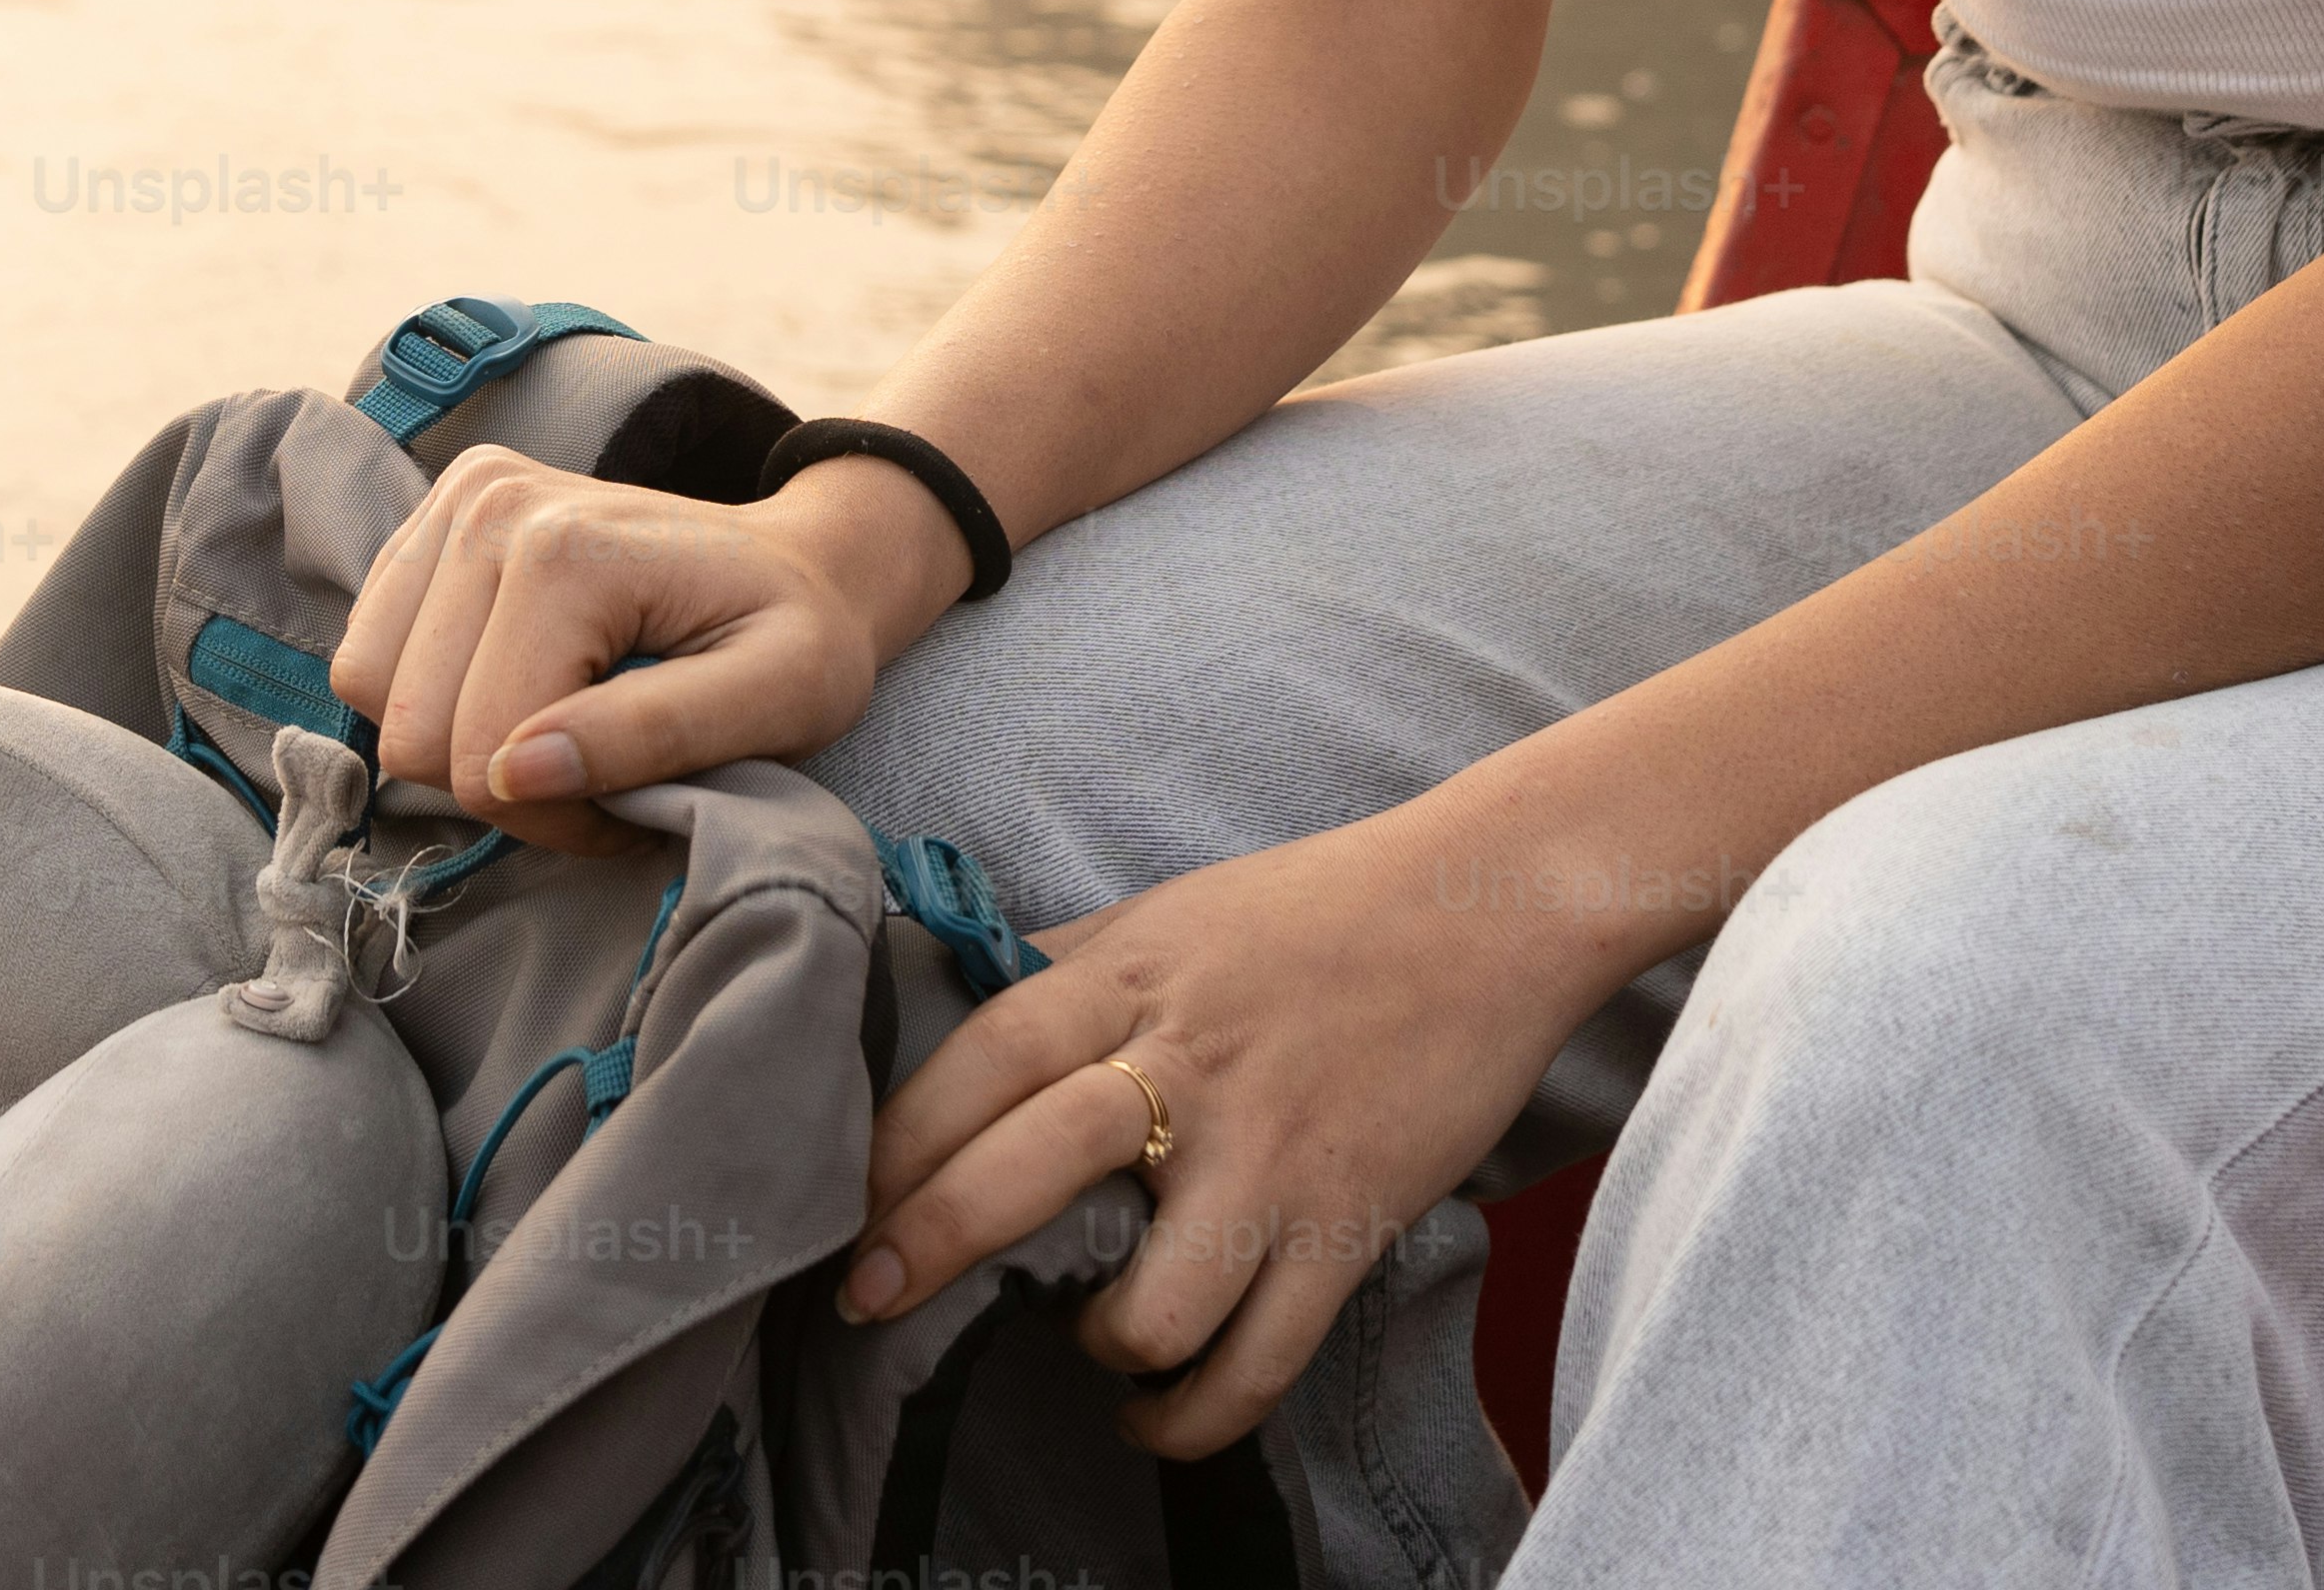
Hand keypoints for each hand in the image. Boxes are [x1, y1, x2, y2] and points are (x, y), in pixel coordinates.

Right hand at [323, 448, 967, 857]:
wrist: (801, 560)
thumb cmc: (800, 640)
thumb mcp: (781, 698)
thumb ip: (655, 735)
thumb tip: (514, 772)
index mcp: (567, 550)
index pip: (483, 760)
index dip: (558, 820)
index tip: (637, 803)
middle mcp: (491, 505)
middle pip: (414, 733)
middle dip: (505, 785)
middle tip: (603, 770)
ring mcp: (457, 499)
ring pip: (371, 691)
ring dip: (459, 741)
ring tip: (561, 727)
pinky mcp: (435, 514)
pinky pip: (369, 650)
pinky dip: (433, 693)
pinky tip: (519, 681)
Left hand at [842, 801, 1642, 1457]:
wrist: (1487, 908)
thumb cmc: (1316, 911)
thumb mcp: (1169, 913)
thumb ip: (1064, 966)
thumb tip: (943, 1004)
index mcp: (1127, 979)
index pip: (977, 1061)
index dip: (891, 1142)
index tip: (836, 1205)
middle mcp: (1185, 1067)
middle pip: (1021, 1170)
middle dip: (926, 1248)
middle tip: (867, 1301)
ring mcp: (1268, 1155)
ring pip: (1147, 1305)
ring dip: (1098, 1347)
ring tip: (1093, 1344)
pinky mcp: (1345, 1224)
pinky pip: (1255, 1361)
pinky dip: (1192, 1415)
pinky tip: (1157, 1413)